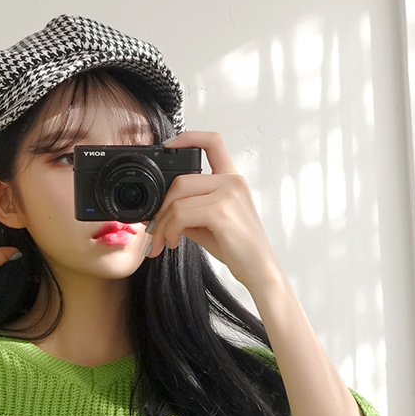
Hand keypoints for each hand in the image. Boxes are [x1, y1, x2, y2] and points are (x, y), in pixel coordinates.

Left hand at [146, 132, 368, 415]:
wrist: (264, 278)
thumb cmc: (240, 256)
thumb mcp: (211, 228)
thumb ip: (190, 211)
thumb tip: (156, 210)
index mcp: (233, 181)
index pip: (212, 141)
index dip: (187, 137)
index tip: (167, 147)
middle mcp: (233, 182)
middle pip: (180, 177)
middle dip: (159, 205)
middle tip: (151, 233)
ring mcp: (230, 193)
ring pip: (175, 196)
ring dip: (160, 223)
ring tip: (159, 246)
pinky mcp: (222, 210)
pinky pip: (180, 212)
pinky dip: (167, 230)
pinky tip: (169, 247)